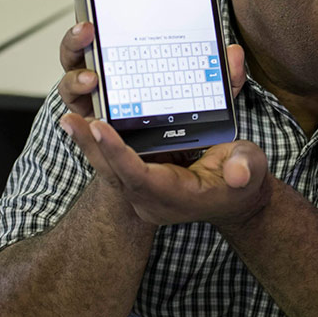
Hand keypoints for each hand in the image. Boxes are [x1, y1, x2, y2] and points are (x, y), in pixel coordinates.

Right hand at [57, 23, 247, 118]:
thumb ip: (224, 78)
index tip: (97, 10)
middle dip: (76, 39)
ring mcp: (94, 102)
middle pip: (77, 51)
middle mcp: (102, 76)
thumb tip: (234, 54)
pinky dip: (82, 118)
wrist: (182, 169)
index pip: (102, 32)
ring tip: (92, 79)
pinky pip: (79, 119)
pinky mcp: (95, 130)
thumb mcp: (209, 98)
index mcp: (125, 58)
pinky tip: (92, 119)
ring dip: (77, 77)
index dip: (92, 23)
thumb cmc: (185, 124)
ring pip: (72, 83)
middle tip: (87, 29)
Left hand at [60, 114, 270, 229]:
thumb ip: (244, 169)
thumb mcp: (250, 170)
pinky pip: (114, 161)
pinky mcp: (140, 177)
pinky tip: (83, 120)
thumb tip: (238, 174)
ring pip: (109, 167)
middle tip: (69, 120)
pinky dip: (99, 141)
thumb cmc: (242, 180)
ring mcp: (143, 190)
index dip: (118, 153)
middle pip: (114, 173)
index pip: (139, 177)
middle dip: (91, 146)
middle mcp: (152, 198)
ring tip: (68, 118)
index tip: (99, 127)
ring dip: (88, 142)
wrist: (235, 195)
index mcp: (176, 197)